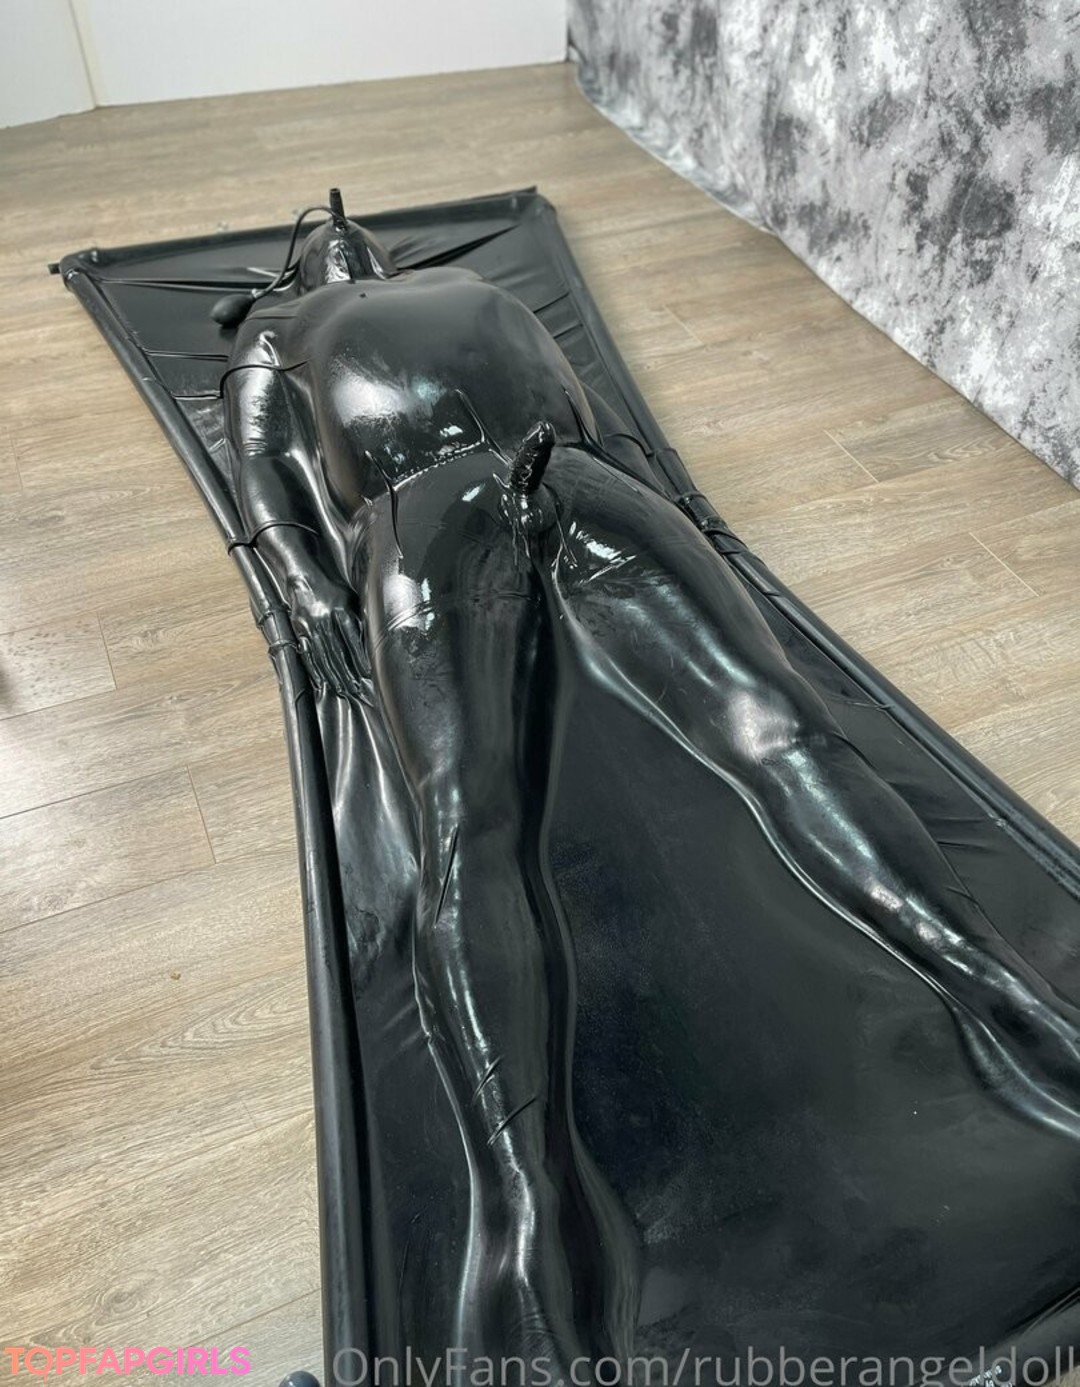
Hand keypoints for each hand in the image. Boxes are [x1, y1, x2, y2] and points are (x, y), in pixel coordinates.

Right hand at [287, 572, 370, 698]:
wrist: (302, 575)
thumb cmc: (330, 586)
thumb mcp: (349, 597)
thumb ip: (357, 616)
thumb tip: (369, 639)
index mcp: (340, 609)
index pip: (352, 639)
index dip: (360, 658)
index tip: (368, 674)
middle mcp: (325, 618)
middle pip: (338, 651)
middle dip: (348, 674)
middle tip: (357, 690)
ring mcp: (310, 625)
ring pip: (323, 655)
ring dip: (333, 676)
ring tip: (342, 690)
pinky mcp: (299, 629)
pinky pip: (308, 652)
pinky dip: (315, 669)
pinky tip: (321, 681)